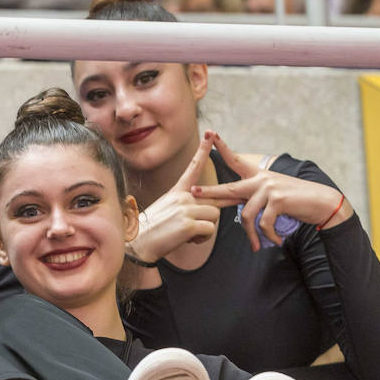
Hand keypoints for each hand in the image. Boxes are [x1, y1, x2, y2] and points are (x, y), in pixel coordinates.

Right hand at [132, 134, 219, 264]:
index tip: (211, 135)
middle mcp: (182, 197)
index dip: (203, 151)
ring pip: (214, 215)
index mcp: (176, 192)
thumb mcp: (168, 210)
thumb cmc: (153, 230)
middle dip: (219, 208)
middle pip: (214, 200)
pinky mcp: (189, 224)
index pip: (193, 167)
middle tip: (241, 198)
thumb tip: (205, 211)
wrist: (138, 244)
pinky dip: (202, 238)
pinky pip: (210, 230)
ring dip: (207, 228)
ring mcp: (185, 209)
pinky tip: (187, 239)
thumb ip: (187, 206)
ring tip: (189, 234)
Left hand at [190, 132, 350, 250]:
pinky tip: (276, 241)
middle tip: (193, 192)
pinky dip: (268, 235)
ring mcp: (269, 188)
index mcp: (258, 176)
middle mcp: (261, 179)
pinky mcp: (278, 200)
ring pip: (248, 215)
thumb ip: (255, 199)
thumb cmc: (296, 201)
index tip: (210, 134)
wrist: (323, 203)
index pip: (236, 161)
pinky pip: (264, 223)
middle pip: (230, 188)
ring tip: (257, 245)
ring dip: (252, 234)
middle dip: (211, 192)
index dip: (223, 148)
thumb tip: (238, 209)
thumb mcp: (273, 196)